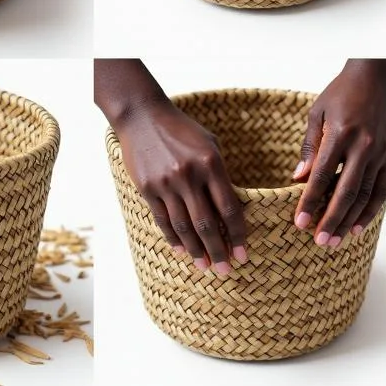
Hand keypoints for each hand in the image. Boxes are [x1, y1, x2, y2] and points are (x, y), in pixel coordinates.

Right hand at [116, 97, 246, 275]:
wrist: (142, 115)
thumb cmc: (181, 129)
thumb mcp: (209, 144)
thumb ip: (221, 173)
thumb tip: (231, 208)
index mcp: (210, 163)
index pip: (229, 209)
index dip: (238, 236)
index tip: (243, 255)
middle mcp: (188, 175)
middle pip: (207, 224)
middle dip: (218, 251)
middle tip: (226, 270)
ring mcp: (165, 182)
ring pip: (184, 227)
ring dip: (196, 250)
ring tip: (204, 266)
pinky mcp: (146, 186)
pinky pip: (162, 219)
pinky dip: (172, 237)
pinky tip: (181, 249)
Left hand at [292, 60, 385, 247]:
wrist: (375, 79)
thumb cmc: (340, 94)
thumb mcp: (315, 114)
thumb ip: (309, 147)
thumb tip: (299, 178)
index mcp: (339, 134)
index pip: (322, 176)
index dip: (310, 201)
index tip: (299, 222)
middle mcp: (362, 147)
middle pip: (345, 192)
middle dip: (331, 219)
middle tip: (319, 240)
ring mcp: (380, 154)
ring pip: (366, 195)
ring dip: (351, 220)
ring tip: (337, 239)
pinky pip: (382, 190)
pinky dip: (371, 210)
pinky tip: (359, 226)